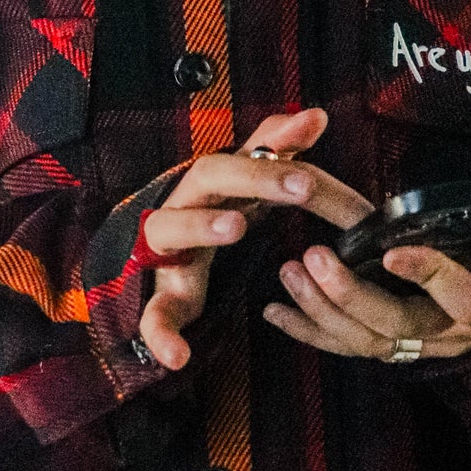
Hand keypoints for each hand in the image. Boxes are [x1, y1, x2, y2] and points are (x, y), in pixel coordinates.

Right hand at [134, 108, 372, 368]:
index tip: (315, 139)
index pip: (240, 155)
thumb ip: (275, 149)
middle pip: (207, 176)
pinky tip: (177, 356)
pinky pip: (153, 315)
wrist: (157, 262)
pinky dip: (161, 334)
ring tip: (237, 226)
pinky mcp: (161, 297)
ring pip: (167, 228)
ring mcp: (167, 250)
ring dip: (200, 224)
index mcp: (209, 183)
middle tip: (301, 185)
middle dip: (254, 178)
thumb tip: (317, 114)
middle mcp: (184, 204)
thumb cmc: (211, 215)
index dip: (276, 150)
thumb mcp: (244, 183)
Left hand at [263, 193, 470, 361]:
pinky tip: (276, 310)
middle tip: (313, 257)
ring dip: (324, 310)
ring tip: (292, 270)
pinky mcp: (396, 340)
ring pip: (368, 340)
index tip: (390, 250)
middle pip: (399, 326)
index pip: (463, 296)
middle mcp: (454, 330)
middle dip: (352, 296)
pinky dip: (310, 330)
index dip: (428, 276)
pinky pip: (349, 346)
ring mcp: (422, 340)